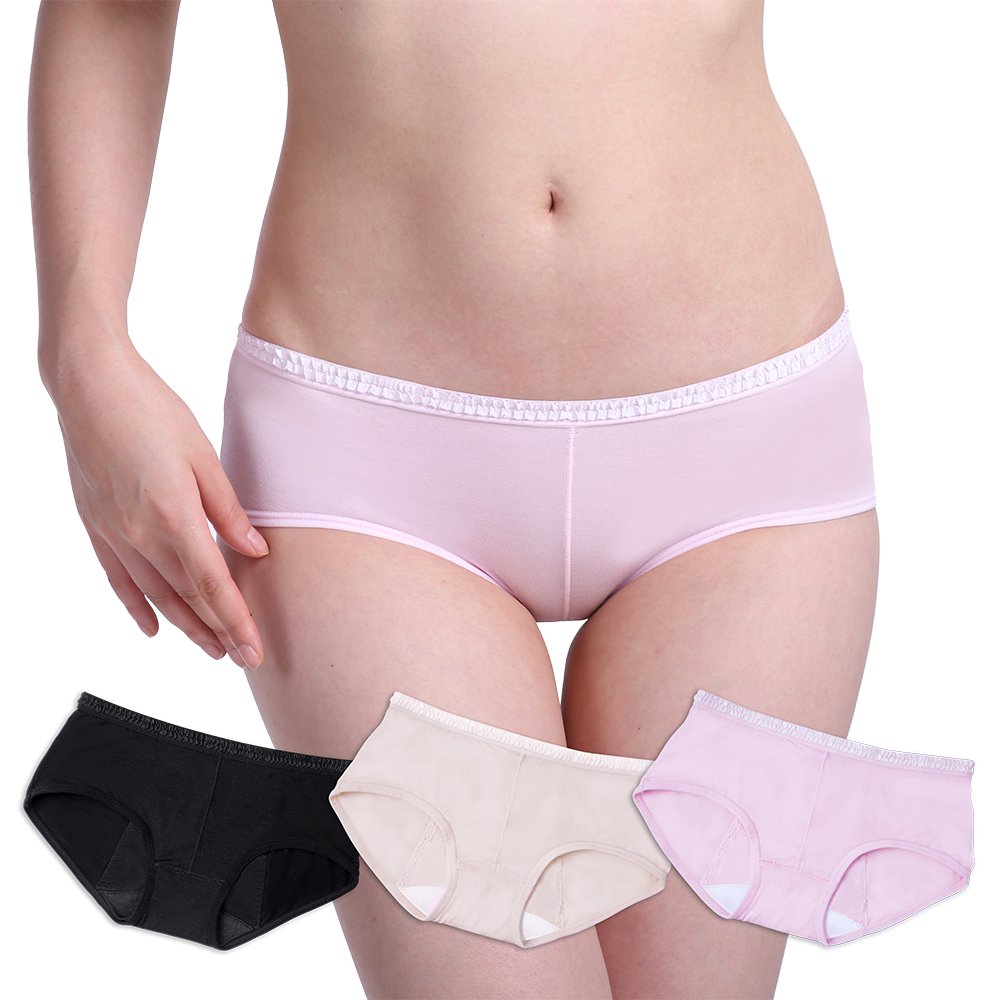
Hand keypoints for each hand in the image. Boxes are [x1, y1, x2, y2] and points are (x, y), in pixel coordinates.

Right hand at [50, 339, 268, 667]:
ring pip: (155, 595)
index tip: (254, 649)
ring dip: (185, 627)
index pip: (213, 586)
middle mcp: (141, 535)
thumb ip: (229, 510)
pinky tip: (153, 629)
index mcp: (174, 517)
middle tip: (243, 659)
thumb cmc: (152, 410)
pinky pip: (119, 579)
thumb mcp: (203, 457)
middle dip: (218, 632)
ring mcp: (114, 533)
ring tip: (211, 651)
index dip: (236, 621)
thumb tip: (255, 552)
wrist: (88, 386)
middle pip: (187, 598)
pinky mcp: (96, 525)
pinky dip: (138, 607)